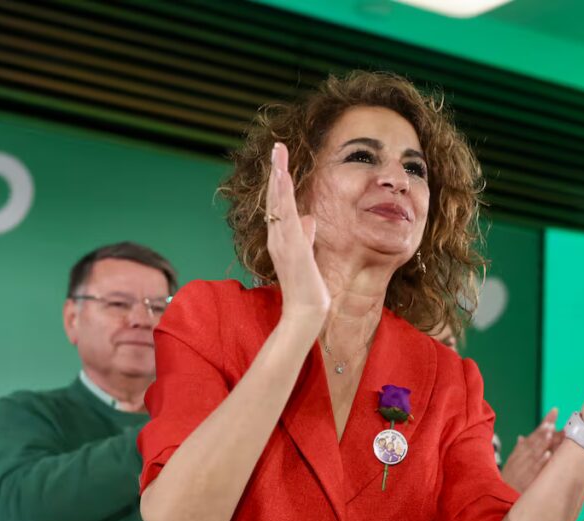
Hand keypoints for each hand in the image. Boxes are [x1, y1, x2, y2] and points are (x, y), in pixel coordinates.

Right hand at [265, 143, 330, 330]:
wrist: (306, 311)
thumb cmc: (308, 287)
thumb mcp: (308, 255)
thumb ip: (306, 235)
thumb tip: (309, 218)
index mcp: (282, 238)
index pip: (279, 204)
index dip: (279, 181)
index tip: (281, 160)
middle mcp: (278, 237)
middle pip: (274, 198)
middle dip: (276, 171)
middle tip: (277, 147)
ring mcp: (283, 242)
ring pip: (278, 203)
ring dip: (278, 177)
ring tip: (278, 154)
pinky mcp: (292, 248)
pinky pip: (286, 217)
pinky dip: (283, 197)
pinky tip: (284, 180)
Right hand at [500, 408, 561, 492]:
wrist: (495, 502)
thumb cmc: (506, 482)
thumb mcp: (510, 465)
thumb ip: (519, 450)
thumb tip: (522, 437)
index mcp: (518, 454)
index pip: (533, 435)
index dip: (544, 424)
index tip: (555, 411)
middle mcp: (520, 460)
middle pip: (534, 442)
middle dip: (543, 431)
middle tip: (553, 421)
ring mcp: (522, 471)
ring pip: (534, 454)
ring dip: (542, 442)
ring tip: (551, 432)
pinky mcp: (526, 483)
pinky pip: (534, 471)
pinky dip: (541, 463)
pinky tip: (549, 455)